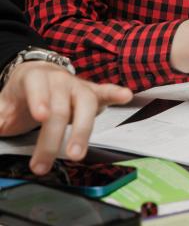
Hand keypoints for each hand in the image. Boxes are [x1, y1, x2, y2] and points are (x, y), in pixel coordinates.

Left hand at [0, 62, 131, 174]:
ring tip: (76, 153)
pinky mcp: (90, 92)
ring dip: (82, 129)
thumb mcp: (3, 104)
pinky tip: (126, 96)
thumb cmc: (21, 93)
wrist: (37, 75)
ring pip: (85, 103)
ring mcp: (77, 86)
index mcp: (34, 77)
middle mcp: (59, 79)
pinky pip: (105, 91)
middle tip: (44, 163)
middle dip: (52, 137)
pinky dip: (115, 93)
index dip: (40, 99)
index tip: (41, 116)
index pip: (37, 85)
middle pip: (60, 106)